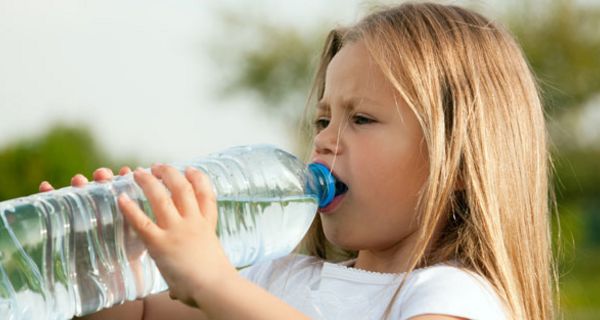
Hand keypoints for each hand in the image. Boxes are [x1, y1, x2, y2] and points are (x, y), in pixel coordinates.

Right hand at [39, 166, 148, 291]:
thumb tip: (170, 229)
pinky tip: (45, 186)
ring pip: (84, 196)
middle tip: (101, 175)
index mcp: (128, 213)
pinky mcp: (71, 224)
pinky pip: (60, 208)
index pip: (127, 190)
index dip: (126, 178)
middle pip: (105, 189)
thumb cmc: (132, 263)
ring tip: (78, 180)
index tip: (125, 171)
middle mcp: (108, 211)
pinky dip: (51, 195)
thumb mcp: (146, 244)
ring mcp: (89, 215)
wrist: (112, 283)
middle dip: (103, 179)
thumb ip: (150, 230)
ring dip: (81, 184)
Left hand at [117, 165, 236, 307]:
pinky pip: (141, 222)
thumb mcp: (206, 270)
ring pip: (163, 197)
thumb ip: (187, 277)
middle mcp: (193, 222)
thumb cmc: (214, 284)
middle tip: (159, 166)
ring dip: (150, 182)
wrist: (215, 286)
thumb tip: (177, 293)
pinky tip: (120, 198)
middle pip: (183, 189)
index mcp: (207, 226)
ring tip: (138, 172)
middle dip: (170, 174)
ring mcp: (177, 230)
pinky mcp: (161, 243)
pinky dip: (130, 208)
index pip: (206, 196)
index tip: (191, 169)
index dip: (199, 179)